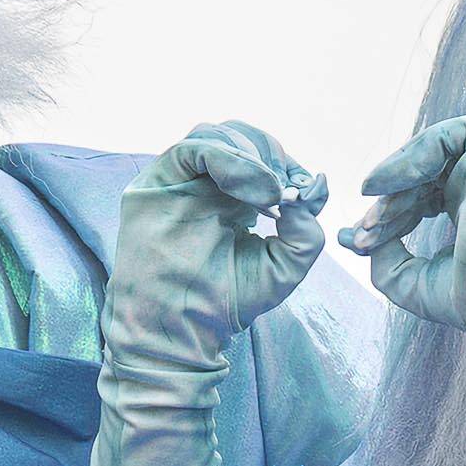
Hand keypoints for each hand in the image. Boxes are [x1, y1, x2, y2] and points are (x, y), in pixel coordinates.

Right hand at [106, 121, 327, 373]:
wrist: (181, 331)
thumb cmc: (224, 303)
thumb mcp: (283, 271)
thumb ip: (306, 235)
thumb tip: (309, 191)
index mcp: (233, 199)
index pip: (261, 158)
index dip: (288, 165)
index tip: (307, 189)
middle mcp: (204, 184)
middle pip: (239, 137)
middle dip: (271, 155)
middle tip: (286, 186)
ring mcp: (179, 182)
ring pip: (215, 134)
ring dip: (250, 155)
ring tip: (267, 191)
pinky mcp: (156, 184)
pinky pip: (191, 149)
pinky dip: (226, 156)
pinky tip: (247, 188)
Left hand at [338, 114, 465, 338]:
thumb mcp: (408, 279)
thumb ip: (381, 255)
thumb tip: (348, 237)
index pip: (420, 197)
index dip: (388, 215)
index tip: (360, 243)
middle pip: (422, 176)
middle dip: (387, 203)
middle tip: (364, 231)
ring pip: (432, 154)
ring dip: (396, 181)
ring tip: (374, 215)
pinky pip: (449, 134)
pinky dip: (413, 156)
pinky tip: (389, 186)